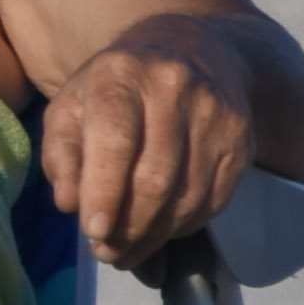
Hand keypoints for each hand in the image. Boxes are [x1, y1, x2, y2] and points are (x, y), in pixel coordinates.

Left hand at [41, 18, 260, 275]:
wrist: (191, 52)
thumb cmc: (114, 91)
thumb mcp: (72, 108)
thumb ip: (61, 154)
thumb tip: (68, 203)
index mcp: (121, 75)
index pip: (115, 140)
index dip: (104, 191)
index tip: (93, 232)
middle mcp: (174, 88)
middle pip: (155, 177)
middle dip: (128, 227)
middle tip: (106, 252)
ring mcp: (215, 113)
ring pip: (187, 196)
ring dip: (154, 236)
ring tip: (127, 251)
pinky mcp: (241, 139)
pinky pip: (213, 201)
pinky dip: (183, 226)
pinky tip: (161, 229)